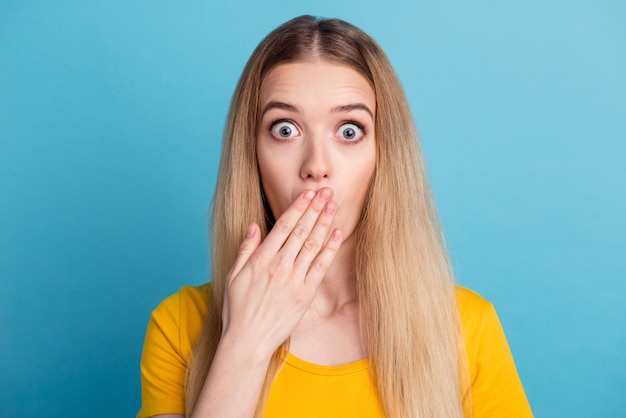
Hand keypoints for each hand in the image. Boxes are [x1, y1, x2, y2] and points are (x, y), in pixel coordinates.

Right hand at [221, 188, 342, 359]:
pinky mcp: (305, 294)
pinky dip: (329, 249)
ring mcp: (293, 279)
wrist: (248, 340)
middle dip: (315, 209)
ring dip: (324, 223)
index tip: (307, 194)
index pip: (283, 226)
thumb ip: (245, 249)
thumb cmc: (238, 309)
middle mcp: (279, 265)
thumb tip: (254, 225)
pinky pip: (320, 267)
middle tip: (326, 191)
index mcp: (261, 259)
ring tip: (333, 205)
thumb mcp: (233, 275)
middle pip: (300, 230)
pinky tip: (337, 234)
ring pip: (312, 244)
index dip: (297, 208)